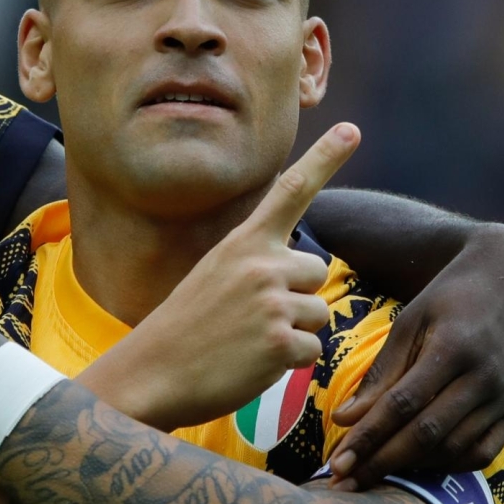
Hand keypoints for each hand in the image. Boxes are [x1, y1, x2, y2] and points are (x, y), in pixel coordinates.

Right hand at [86, 124, 360, 431]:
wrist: (151, 374)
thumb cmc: (185, 328)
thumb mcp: (214, 275)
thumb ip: (258, 264)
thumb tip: (307, 274)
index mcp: (243, 243)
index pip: (291, 191)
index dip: (325, 158)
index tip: (352, 129)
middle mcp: (262, 265)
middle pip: (316, 272)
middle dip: (297, 295)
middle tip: (250, 316)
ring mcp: (273, 304)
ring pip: (318, 313)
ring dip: (294, 331)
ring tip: (248, 340)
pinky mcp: (281, 344)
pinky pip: (312, 351)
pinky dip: (289, 362)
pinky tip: (253, 362)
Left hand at [327, 224, 503, 489]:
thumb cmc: (452, 297)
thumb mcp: (410, 322)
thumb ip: (380, 373)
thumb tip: (344, 419)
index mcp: (453, 348)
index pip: (402, 404)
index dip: (367, 437)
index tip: (336, 464)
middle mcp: (484, 377)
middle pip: (426, 434)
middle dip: (380, 463)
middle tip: (344, 484)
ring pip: (452, 449)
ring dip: (409, 469)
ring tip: (372, 475)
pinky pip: (480, 453)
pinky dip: (447, 465)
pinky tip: (417, 465)